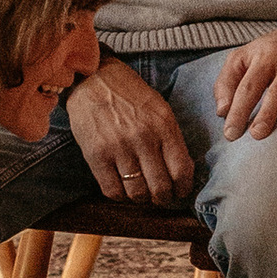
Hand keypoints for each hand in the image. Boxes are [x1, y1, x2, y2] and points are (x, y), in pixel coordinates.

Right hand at [67, 58, 193, 206]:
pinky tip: (121, 187)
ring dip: (141, 198)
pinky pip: (112, 191)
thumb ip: (171, 138)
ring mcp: (119, 148)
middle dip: (163, 198)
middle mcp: (143, 138)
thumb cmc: (128, 94)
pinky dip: (120, 195)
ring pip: (137, 193)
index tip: (180, 191)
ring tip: (140, 192)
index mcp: (164, 126)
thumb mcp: (159, 108)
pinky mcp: (96, 155)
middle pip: (160, 187)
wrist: (93, 79)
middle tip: (160, 196)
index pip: (181, 170)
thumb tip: (181, 171)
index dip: (183, 188)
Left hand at [212, 13, 276, 142]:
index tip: (231, 133)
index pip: (248, 86)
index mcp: (264, 58)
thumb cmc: (272, 51)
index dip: (238, 110)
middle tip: (256, 134)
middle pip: (276, 91)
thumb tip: (222, 112)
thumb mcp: (245, 56)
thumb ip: (227, 81)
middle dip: (266, 113)